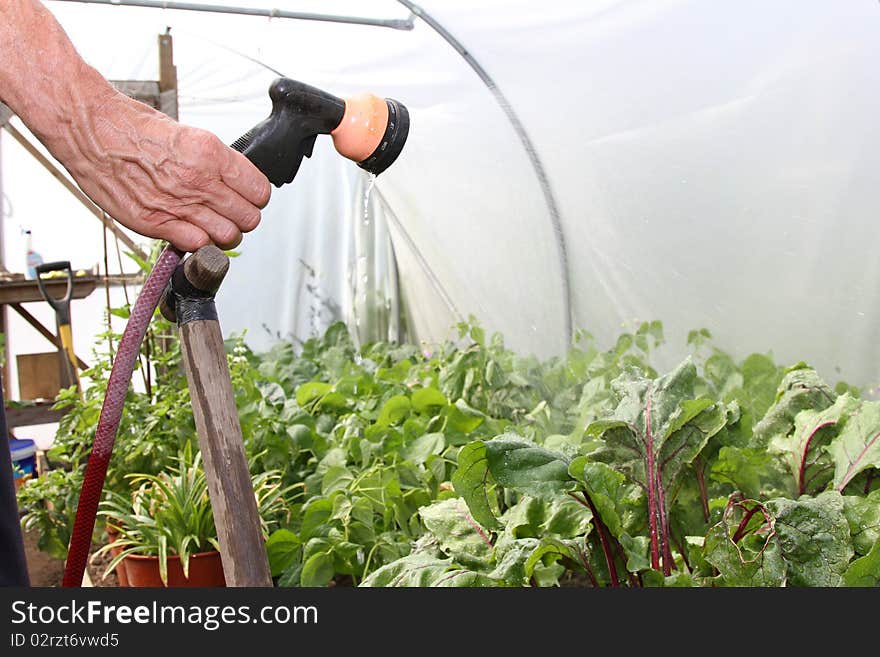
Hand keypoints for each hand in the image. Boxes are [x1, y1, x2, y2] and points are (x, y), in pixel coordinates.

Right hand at [60, 89, 270, 251]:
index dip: (255, 197)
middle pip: (248, 218)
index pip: (259, 191)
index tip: (248, 196)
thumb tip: (235, 182)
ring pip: (227, 236)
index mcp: (211, 154)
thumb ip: (215, 163)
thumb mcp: (187, 134)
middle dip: (243, 217)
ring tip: (210, 222)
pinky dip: (197, 241)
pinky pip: (195, 244)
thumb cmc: (132, 127)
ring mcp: (177, 204)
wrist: (89, 128)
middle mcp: (198, 181)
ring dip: (223, 233)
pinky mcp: (154, 222)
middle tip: (230, 212)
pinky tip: (189, 228)